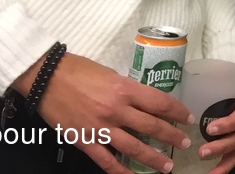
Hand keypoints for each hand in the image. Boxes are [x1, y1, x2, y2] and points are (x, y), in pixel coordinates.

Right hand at [14, 52, 191, 173]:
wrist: (46, 78)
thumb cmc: (78, 70)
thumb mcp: (110, 74)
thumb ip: (127, 89)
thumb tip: (142, 102)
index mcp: (125, 89)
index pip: (160, 103)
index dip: (177, 112)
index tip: (188, 118)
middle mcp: (117, 109)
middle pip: (151, 127)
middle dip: (172, 136)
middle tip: (185, 143)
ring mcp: (101, 128)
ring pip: (134, 147)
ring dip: (153, 159)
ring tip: (167, 167)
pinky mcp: (85, 141)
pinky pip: (106, 161)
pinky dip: (120, 171)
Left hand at [185, 85, 234, 173]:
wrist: (231, 82)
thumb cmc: (221, 82)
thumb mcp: (218, 79)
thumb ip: (207, 83)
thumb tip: (182, 86)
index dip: (227, 124)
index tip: (210, 129)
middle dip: (220, 146)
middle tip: (201, 152)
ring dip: (222, 160)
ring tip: (207, 168)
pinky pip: (233, 156)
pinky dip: (224, 167)